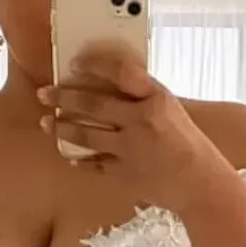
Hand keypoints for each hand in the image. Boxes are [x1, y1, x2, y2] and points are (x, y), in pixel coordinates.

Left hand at [38, 44, 230, 214]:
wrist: (201, 183)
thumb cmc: (188, 143)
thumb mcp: (170, 110)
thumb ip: (142, 97)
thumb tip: (108, 85)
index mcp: (157, 99)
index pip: (120, 71)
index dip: (94, 64)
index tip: (74, 63)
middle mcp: (141, 121)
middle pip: (93, 104)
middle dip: (63, 97)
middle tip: (44, 93)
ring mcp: (131, 148)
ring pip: (86, 134)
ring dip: (63, 128)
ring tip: (47, 123)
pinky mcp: (125, 173)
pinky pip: (94, 164)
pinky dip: (81, 160)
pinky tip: (70, 156)